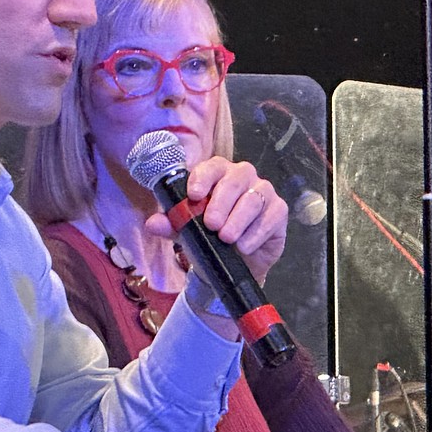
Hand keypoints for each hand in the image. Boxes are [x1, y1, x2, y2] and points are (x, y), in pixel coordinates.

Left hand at [145, 157, 286, 284]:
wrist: (231, 264)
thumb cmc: (208, 238)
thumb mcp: (186, 233)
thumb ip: (171, 225)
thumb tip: (153, 223)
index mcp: (216, 175)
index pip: (211, 166)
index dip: (203, 177)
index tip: (193, 195)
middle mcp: (241, 177)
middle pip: (235, 179)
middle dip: (221, 202)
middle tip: (211, 225)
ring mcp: (262, 191)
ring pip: (254, 198)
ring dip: (238, 220)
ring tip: (226, 239)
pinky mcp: (278, 210)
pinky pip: (272, 215)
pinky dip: (257, 232)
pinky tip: (244, 245)